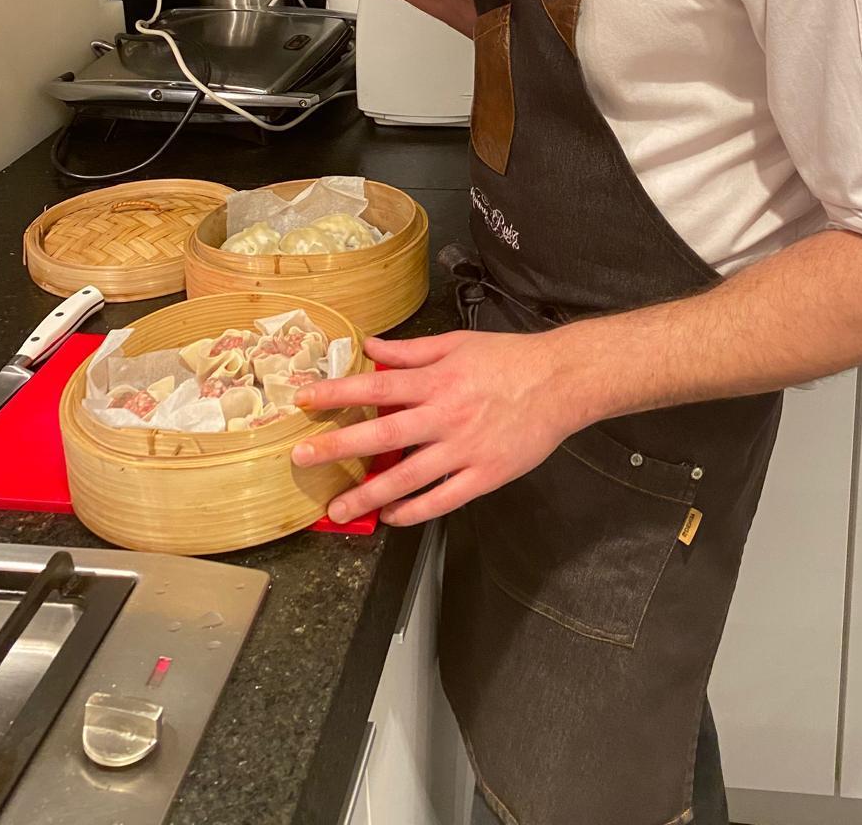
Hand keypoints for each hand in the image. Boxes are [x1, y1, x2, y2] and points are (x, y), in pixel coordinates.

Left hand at [290, 329, 577, 525]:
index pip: (376, 388)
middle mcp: (444, 415)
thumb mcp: (458, 344)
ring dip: (368, 494)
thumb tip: (370, 347)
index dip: (338, 393)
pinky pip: (443, 498)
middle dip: (338, 447)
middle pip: (382, 435)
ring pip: (407, 477)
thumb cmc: (508, 359)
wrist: (560, 382)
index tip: (305, 399)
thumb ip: (412, 350)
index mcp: (436, 380)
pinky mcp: (484, 474)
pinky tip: (391, 517)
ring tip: (338, 509)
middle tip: (301, 458)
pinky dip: (414, 511)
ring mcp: (464, 448)